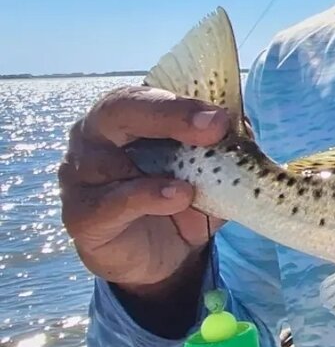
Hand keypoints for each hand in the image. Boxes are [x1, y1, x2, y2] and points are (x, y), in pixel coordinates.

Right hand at [59, 85, 229, 299]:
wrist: (164, 253)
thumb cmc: (180, 193)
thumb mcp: (210, 168)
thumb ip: (223, 146)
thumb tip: (243, 126)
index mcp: (126, 114)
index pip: (146, 94)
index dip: (182, 103)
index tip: (221, 118)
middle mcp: (94, 136)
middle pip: (117, 110)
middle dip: (168, 115)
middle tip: (214, 129)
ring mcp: (80, 175)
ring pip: (106, 159)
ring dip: (157, 169)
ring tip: (191, 184)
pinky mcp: (81, 215)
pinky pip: (108, 204)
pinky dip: (144, 199)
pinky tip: (175, 198)